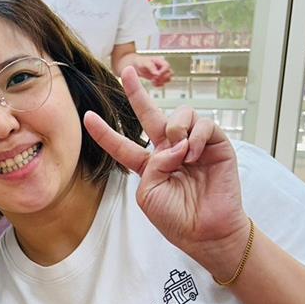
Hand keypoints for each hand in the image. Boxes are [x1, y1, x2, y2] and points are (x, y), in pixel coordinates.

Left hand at [83, 67, 249, 275]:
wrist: (206, 232)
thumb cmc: (176, 219)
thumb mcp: (149, 194)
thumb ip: (151, 165)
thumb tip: (173, 144)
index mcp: (150, 166)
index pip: (124, 144)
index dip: (105, 132)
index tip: (88, 117)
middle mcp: (170, 151)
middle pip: (151, 115)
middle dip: (138, 92)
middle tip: (127, 71)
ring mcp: (194, 146)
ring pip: (181, 114)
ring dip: (177, 129)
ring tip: (180, 154)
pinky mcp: (216, 145)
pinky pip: (204, 125)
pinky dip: (195, 136)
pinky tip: (192, 154)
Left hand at [133, 55, 172, 86]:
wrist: (137, 66)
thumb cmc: (141, 62)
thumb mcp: (145, 63)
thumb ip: (151, 67)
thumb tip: (157, 74)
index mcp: (161, 61)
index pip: (167, 66)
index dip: (163, 72)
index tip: (156, 75)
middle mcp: (163, 67)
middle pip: (170, 73)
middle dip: (163, 78)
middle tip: (154, 79)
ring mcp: (162, 73)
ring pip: (168, 79)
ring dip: (161, 82)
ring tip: (153, 81)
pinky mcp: (159, 79)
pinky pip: (163, 83)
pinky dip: (159, 85)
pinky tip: (153, 84)